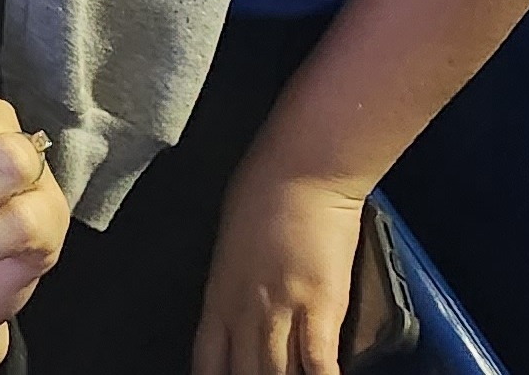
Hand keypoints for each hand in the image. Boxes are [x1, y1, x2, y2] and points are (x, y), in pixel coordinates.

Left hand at [192, 170, 364, 374]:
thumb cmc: (261, 193)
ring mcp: (282, 312)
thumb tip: (238, 314)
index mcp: (218, 296)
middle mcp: (245, 312)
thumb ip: (232, 286)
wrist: (300, 172)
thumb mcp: (230, 246)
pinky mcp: (321, 308)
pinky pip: (319, 363)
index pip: (208, 362)